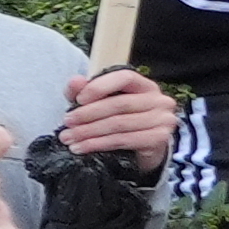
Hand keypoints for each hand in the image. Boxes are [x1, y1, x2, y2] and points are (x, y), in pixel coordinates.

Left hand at [58, 64, 179, 165]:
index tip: (78, 99)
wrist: (141, 150)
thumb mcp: (100, 103)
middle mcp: (158, 100)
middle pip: (119, 104)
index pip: (125, 77)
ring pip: (119, 124)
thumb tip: (75, 81)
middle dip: (88, 114)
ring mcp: (162, 120)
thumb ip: (85, 91)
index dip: (100, 86)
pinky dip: (98, 144)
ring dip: (88, 132)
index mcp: (144, 85)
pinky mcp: (159, 139)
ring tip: (68, 138)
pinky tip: (82, 148)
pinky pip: (124, 140)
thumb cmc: (120, 121)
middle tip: (66, 122)